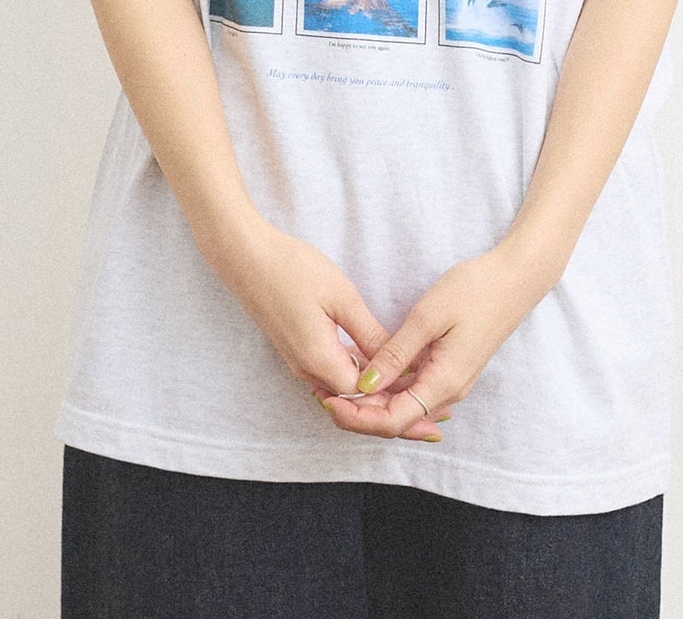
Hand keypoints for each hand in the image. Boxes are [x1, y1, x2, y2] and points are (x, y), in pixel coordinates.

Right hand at [217, 224, 444, 441]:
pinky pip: (334, 380)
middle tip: (435, 424)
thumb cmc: (293, 269)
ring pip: (346, 396)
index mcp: (320, 361)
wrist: (245, 257)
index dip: (403, 404)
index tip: (437, 412)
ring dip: (380, 402)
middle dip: (396, 416)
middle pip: (357, 408)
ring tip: (416, 401)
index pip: (368, 400)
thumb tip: (398, 361)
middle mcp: (308, 372)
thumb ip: (369, 333)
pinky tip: (383, 377)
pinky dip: (362, 386)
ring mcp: (300, 363)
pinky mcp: (298, 352)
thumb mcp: (341, 297)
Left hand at [317, 243, 553, 441]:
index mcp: (444, 382)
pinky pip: (415, 390)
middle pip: (397, 420)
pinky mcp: (452, 368)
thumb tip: (364, 387)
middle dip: (360, 414)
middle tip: (325, 393)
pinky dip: (390, 388)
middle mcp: (449, 391)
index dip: (358, 418)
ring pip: (405, 407)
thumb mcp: (428, 317)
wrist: (515, 278)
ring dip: (373, 402)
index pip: (393, 422)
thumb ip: (395, 355)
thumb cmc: (474, 290)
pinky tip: (370, 372)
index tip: (328, 399)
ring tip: (340, 383)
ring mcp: (452, 381)